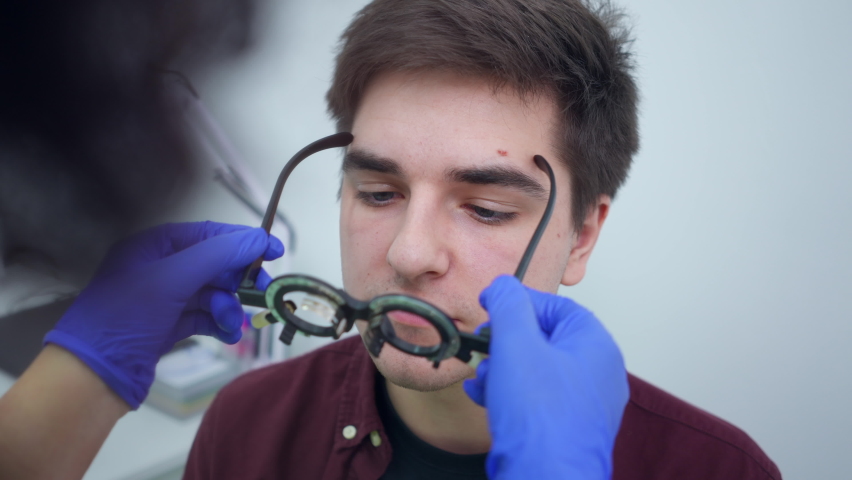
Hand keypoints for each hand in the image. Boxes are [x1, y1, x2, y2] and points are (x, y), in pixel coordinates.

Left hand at [44, 221, 282, 408]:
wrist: (92, 376)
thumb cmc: (125, 318)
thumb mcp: (172, 279)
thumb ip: (218, 255)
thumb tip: (259, 238)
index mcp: (153, 246)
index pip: (207, 234)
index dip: (242, 241)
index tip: (275, 251)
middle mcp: (159, 268)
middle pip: (213, 264)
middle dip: (237, 280)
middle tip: (262, 292)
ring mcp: (163, 299)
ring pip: (211, 294)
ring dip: (228, 307)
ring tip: (231, 324)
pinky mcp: (168, 326)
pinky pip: (203, 317)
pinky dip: (218, 325)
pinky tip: (227, 335)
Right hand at [464, 275, 628, 479]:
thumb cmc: (542, 422)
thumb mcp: (516, 345)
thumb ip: (509, 306)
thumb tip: (503, 286)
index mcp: (595, 346)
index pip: (555, 306)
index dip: (518, 303)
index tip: (491, 305)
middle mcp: (596, 374)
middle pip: (543, 339)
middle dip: (505, 344)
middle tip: (484, 348)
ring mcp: (583, 404)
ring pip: (536, 371)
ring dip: (501, 370)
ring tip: (483, 380)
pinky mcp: (565, 428)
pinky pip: (535, 399)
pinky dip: (509, 394)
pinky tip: (486, 399)